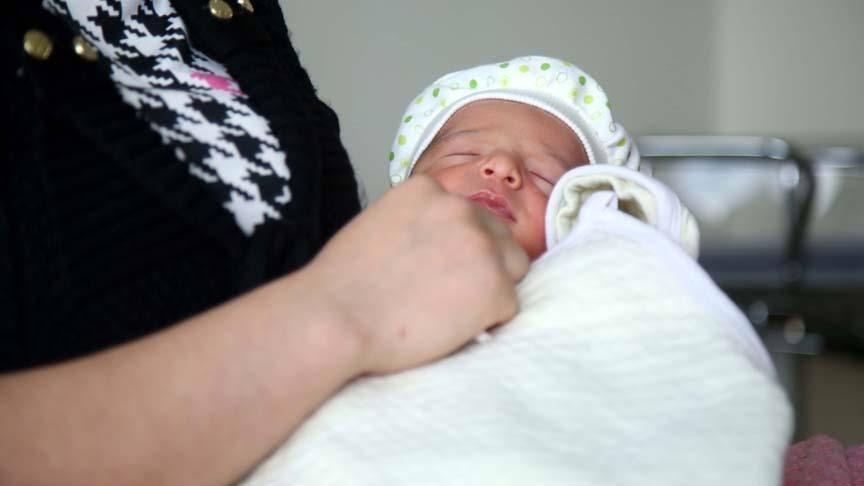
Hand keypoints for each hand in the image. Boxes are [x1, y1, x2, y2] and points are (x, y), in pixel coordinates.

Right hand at [303, 175, 528, 373]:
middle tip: (450, 295)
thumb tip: (440, 247)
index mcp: (429, 189)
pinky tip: (449, 329)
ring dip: (491, 288)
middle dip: (481, 263)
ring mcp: (483, 248)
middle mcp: (462, 209)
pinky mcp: (497, 289)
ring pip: (513, 267)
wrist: (335, 319)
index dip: (457, 245)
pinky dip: (486, 322)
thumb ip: (417, 225)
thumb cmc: (342, 284)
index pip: (467, 214)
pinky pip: (507, 307)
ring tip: (451, 312)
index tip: (440, 268)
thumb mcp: (378, 226)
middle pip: (498, 237)